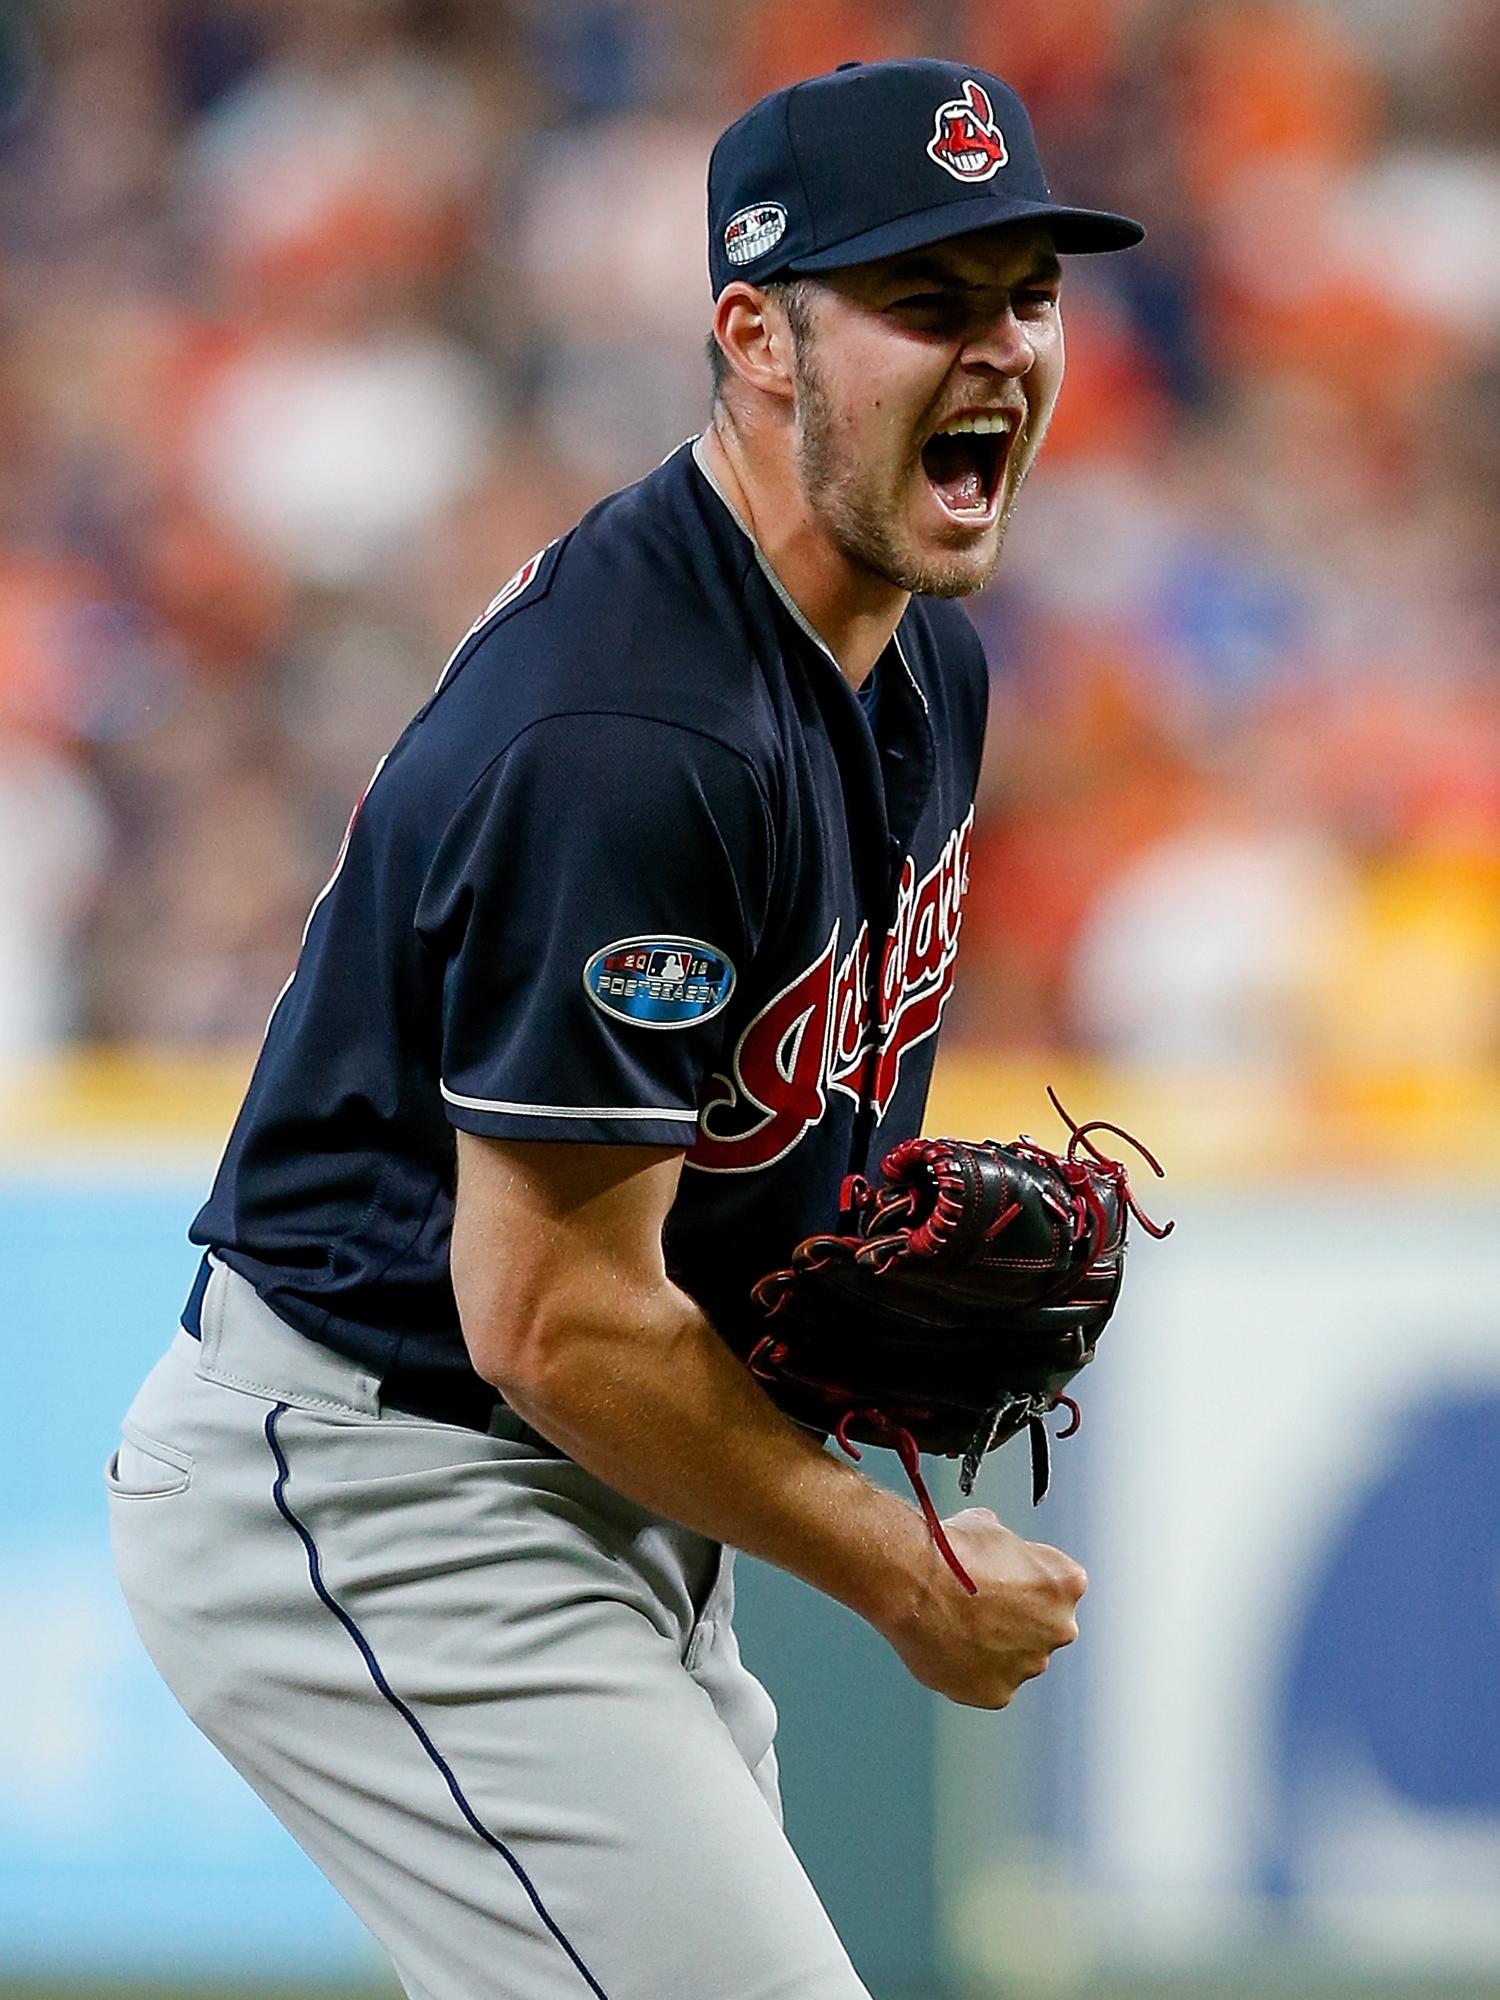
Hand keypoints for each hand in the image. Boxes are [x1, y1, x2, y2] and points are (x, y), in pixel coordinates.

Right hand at [880, 1507, 1085, 1708]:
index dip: (1025, 1579)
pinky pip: (989, 1682)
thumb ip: (1009, 1549)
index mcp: (1066, 1583)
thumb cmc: (950, 1552)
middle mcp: (1059, 1628)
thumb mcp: (991, 1528)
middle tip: (981, 1606)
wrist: (913, 1583)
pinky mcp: (998, 1693)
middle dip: (1018, 1619)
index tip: (1003, 1578)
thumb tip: (995, 1550)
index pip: (1057, 1585)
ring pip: (1017, 1658)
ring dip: (996, 1647)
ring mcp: (1030, 1665)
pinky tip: (949, 1646)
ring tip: (957, 1625)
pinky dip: (972, 1670)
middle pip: (1043, 1627)